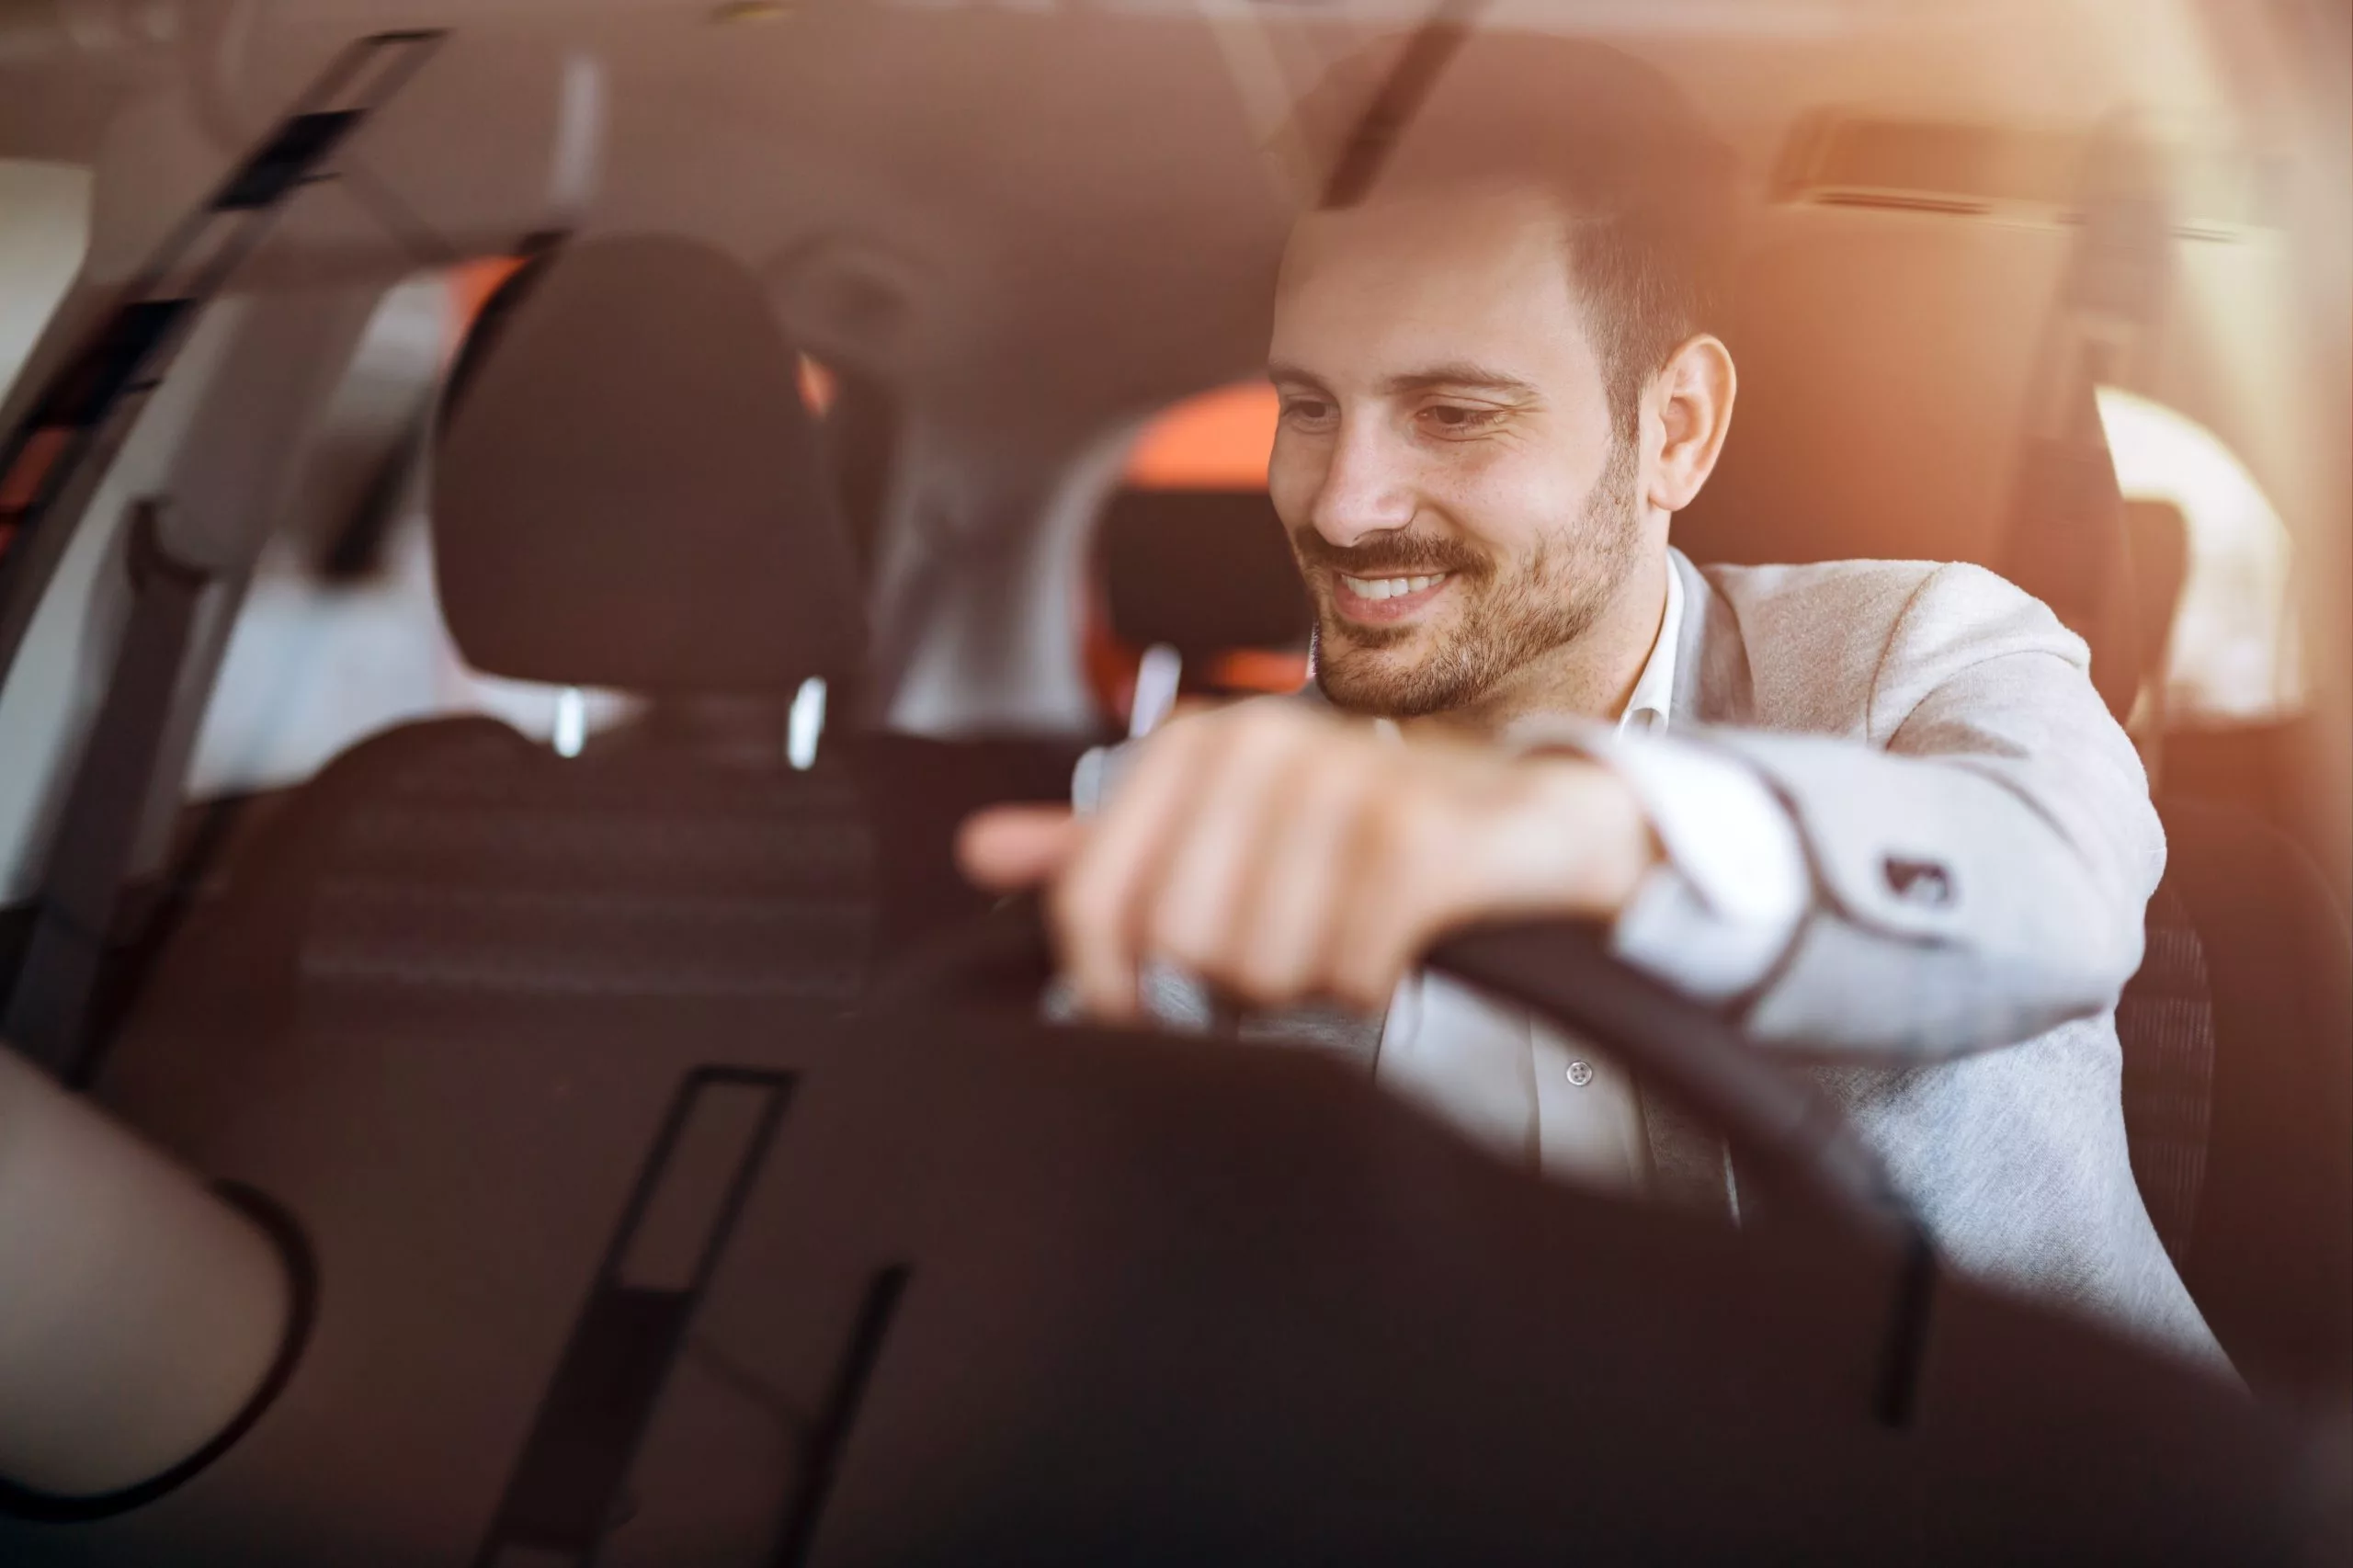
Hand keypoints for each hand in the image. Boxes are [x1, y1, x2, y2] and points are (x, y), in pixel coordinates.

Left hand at [957, 701, 1658, 1021]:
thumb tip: (976, 849)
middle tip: (1292, 951)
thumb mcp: (1229, 829)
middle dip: (1235, 983)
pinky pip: (1346, 970)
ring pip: (1260, 966)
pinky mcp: (1417, 836)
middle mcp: (1263, 742)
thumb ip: (1107, 844)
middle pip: (1178, 946)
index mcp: (1197, 743)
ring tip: (1347, 940)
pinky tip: (1396, 948)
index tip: (1147, 1010)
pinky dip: (1371, 985)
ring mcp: (1344, 781)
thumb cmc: (1366, 837)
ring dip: (1310, 984)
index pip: (1090, 902)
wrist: (1533, 828)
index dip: (1108, 986)